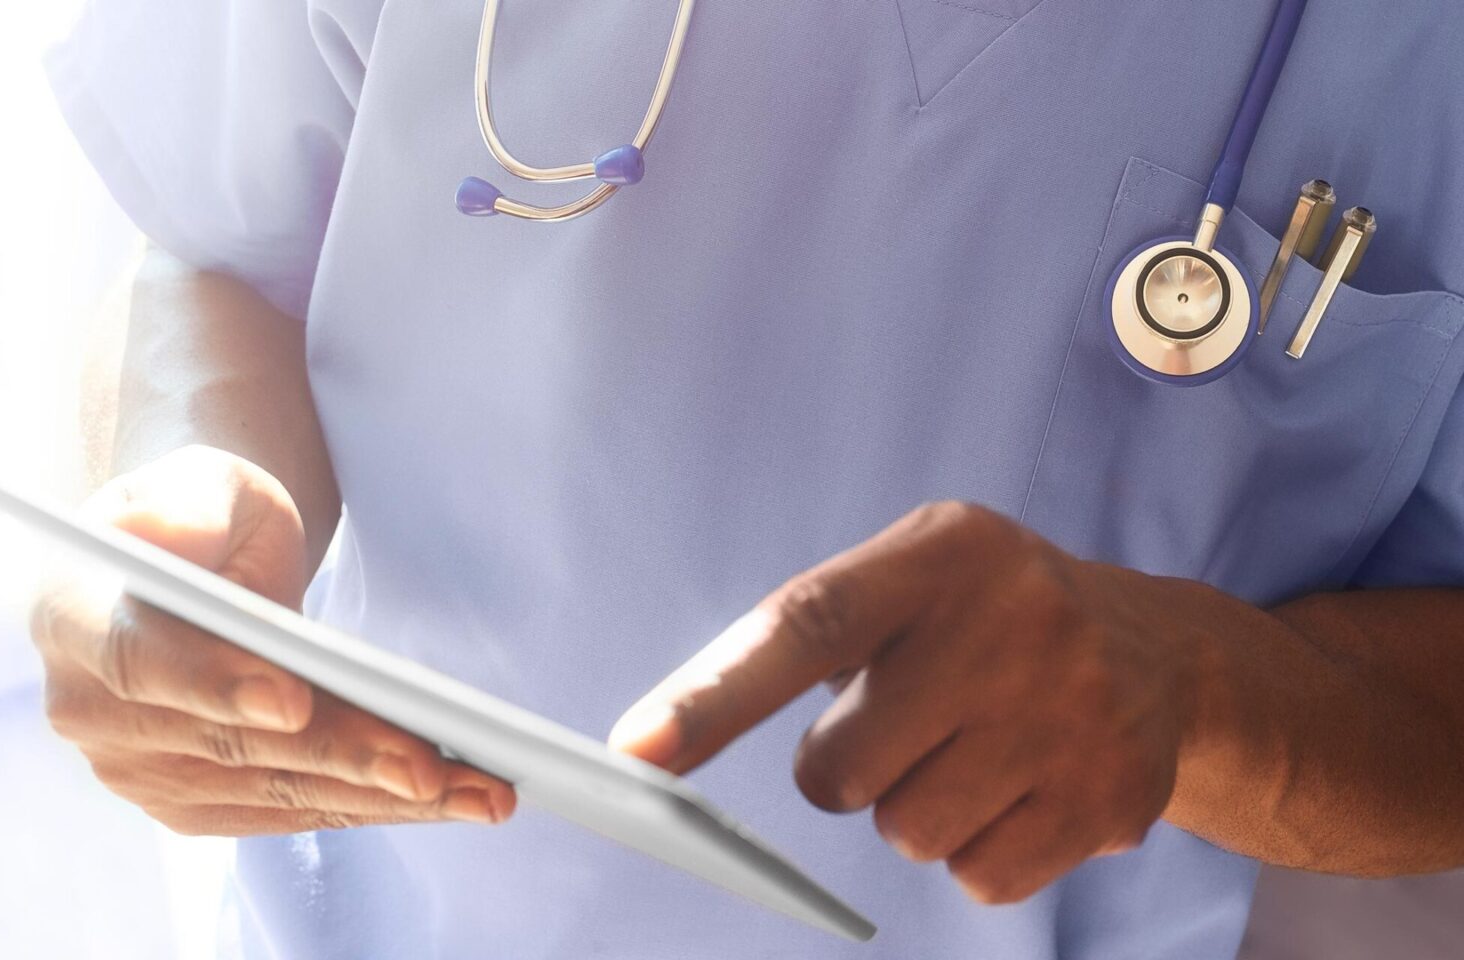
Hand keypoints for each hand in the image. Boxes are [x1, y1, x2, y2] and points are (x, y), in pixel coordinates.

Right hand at [31, 445, 515, 834]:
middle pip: (226, 743)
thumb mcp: (206, 478)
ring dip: (379, 795)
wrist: (203, 556)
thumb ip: (188, 506)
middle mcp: (86, 711)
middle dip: (336, 752)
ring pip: (273, 789)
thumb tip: (165, 541)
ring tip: (476, 787)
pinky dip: (374, 804)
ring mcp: (137, 770)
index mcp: (69, 615)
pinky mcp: (192, 803)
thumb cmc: (209, 508)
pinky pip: (293, 811)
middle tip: (428, 764)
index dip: (215, 684)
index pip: (140, 660)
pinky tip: (451, 796)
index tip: (292, 700)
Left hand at [610, 502, 1207, 903]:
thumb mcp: (907, 577)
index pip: (806, 624)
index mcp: (940, 552)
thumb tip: (649, 743)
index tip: (636, 751)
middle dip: (844, 766)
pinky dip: (976, 848)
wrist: (1157, 654)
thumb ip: (797, 635)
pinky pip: (975, 877)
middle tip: (903, 720)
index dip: (715, 694)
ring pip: (905, 834)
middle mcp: (1014, 624)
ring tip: (969, 744)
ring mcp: (1071, 715)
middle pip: (838, 770)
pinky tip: (1015, 786)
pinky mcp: (1109, 801)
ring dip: (914, 806)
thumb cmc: (976, 618)